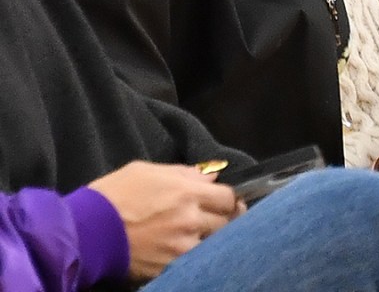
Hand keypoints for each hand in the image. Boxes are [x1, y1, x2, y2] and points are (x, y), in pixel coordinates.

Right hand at [89, 160, 244, 279]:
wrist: (88, 230)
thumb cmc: (116, 193)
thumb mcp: (148, 170)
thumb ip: (184, 173)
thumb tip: (209, 177)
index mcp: (187, 192)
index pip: (228, 197)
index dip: (229, 198)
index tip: (224, 200)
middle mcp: (190, 220)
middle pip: (227, 223)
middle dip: (224, 219)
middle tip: (217, 218)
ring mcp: (182, 247)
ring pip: (214, 245)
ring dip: (211, 239)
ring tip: (200, 234)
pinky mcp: (170, 268)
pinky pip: (194, 261)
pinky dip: (194, 255)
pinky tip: (185, 248)